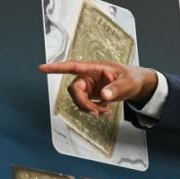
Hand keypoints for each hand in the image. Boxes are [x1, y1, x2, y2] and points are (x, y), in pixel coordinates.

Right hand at [38, 60, 158, 116]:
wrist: (136, 85)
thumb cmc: (132, 78)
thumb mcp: (127, 83)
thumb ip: (116, 89)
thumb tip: (103, 95)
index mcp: (94, 68)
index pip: (72, 66)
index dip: (56, 68)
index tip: (42, 68)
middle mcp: (89, 77)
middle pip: (74, 89)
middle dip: (82, 103)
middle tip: (95, 112)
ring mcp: (89, 87)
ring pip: (78, 99)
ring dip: (89, 109)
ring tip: (104, 112)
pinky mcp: (91, 95)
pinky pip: (85, 105)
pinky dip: (93, 110)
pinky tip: (105, 110)